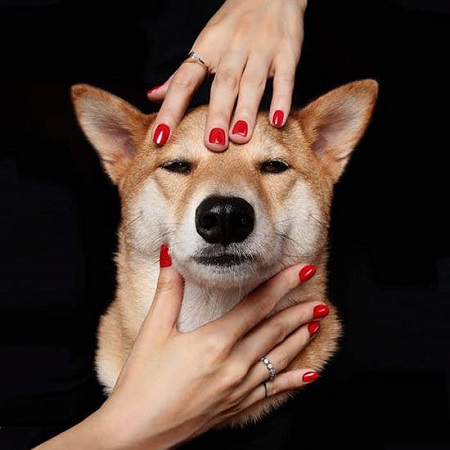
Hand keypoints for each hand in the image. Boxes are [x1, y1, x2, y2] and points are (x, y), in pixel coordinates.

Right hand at [34, 247, 323, 448]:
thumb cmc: (142, 382)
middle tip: (318, 298)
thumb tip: (170, 256)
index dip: (281, 285)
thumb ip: (168, 292)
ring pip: (278, 358)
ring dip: (299, 339)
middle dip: (298, 312)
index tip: (302, 271)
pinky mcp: (236, 407)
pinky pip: (272, 391)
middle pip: (274, 331)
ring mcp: (238, 388)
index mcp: (214, 342)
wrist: (136, 434)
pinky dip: (293, 381)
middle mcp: (233, 365)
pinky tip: (309, 376)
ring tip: (316, 323)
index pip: (257, 306)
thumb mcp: (152, 332)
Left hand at [148, 0, 306, 150]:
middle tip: (213, 144)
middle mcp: (232, 48)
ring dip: (246, 111)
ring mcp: (261, 49)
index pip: (184, 81)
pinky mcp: (287, 51)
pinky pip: (284, 78)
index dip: (171, 109)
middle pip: (222, 85)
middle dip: (217, 115)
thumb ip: (181, 75)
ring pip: (251, 83)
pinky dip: (282, 99)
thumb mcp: (204, 44)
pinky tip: (277, 121)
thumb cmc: (233, 24)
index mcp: (207, 48)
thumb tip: (153, 97)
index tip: (160, 137)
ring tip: (239, 138)